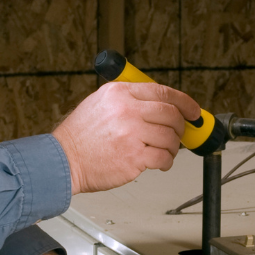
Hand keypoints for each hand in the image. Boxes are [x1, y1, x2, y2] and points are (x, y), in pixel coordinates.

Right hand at [53, 80, 201, 193]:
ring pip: (170, 137)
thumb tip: (163, 106)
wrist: (61, 160)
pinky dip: (166, 162)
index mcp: (119, 93)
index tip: (194, 111)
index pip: (163, 92)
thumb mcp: (101, 103)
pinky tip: (159, 162)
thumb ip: (130, 100)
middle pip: (171, 114)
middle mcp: (126, 110)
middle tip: (177, 134)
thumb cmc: (81, 136)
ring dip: (171, 147)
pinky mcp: (134, 156)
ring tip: (161, 151)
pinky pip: (164, 157)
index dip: (185, 102)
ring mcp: (131, 133)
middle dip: (179, 126)